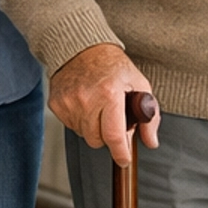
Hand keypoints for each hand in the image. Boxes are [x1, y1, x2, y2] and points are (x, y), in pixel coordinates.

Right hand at [49, 42, 159, 167]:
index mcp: (109, 94)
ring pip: (83, 135)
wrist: (81, 47)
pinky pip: (71, 126)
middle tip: (112, 118)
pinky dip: (80, 120)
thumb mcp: (139, 85)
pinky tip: (85, 104)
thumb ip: (149, 116)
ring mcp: (69, 102)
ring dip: (93, 128)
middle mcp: (86, 99)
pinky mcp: (57, 104)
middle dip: (107, 136)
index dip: (120, 153)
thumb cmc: (113, 66)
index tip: (124, 160)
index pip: (113, 136)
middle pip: (97, 140)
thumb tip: (151, 142)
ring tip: (99, 107)